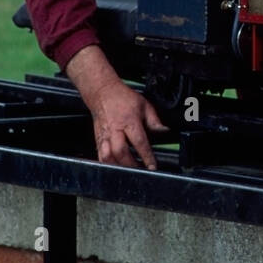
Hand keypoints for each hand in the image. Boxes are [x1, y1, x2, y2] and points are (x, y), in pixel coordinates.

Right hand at [66, 44, 168, 168]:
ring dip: (117, 166)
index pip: (139, 142)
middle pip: (120, 151)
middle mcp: (115, 129)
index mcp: (129, 121)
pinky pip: (99, 155)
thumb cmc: (123, 98)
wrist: (102, 92)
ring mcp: (104, 135)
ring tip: (128, 171)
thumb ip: (154, 120)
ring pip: (107, 156)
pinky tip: (114, 167)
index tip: (152, 166)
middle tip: (140, 171)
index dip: (146, 156)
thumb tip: (164, 131)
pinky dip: (106, 164)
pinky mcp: (97, 138)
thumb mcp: (144, 105)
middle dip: (131, 164)